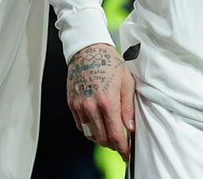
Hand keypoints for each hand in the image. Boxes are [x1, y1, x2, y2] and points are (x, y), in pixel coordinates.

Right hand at [66, 43, 134, 160]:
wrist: (87, 50)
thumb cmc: (108, 62)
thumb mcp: (126, 82)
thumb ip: (128, 107)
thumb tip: (130, 127)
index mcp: (107, 101)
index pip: (115, 134)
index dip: (122, 148)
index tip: (127, 153)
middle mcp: (91, 106)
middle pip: (102, 138)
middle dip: (113, 145)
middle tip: (121, 143)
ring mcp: (79, 106)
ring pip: (90, 134)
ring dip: (101, 139)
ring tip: (110, 134)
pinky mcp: (72, 104)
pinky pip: (80, 125)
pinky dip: (90, 130)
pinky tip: (97, 124)